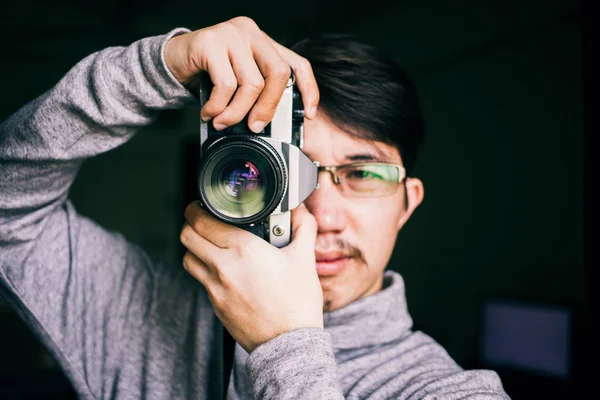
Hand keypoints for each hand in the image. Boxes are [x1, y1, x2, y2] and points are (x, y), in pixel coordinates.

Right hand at [164, 16, 319, 132]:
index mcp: (264, 43)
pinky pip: (225, 85)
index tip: (309, 113)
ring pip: (250, 84)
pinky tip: (209, 113)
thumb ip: (257, 91)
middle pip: (277, 74)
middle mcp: (251, 34)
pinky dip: (218, 107)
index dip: (308, 89)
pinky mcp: (210, 42)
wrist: (171, 61)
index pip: (297, 63)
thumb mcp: (239, 79)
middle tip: (254, 126)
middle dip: (267, 108)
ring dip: (236, 112)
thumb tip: (270, 121)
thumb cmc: (208, 73)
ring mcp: (231, 35)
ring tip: (222, 122)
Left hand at [180, 202, 322, 352]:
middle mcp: (224, 267)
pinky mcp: (215, 305)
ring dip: (194, 248)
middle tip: (200, 220)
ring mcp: (216, 289)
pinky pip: (201, 281)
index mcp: (244, 250)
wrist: (290, 344)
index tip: (200, 206)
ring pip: (188, 259)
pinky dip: (206, 270)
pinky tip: (224, 270)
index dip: (196, 209)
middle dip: (191, 224)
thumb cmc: (297, 303)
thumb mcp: (304, 259)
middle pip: (187, 237)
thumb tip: (301, 210)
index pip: (203, 221)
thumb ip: (303, 227)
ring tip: (208, 244)